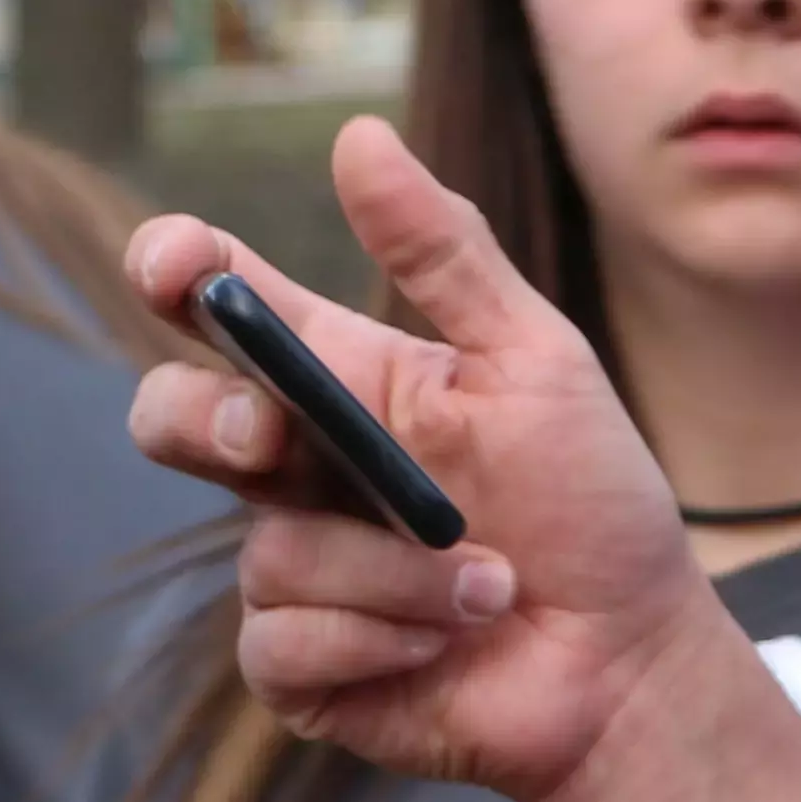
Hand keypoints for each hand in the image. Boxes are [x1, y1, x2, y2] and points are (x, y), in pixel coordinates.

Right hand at [123, 117, 718, 801]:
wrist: (628, 661)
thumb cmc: (590, 504)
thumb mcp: (533, 358)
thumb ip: (446, 252)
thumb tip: (357, 135)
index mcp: (342, 381)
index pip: (225, 310)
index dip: (174, 271)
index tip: (174, 263)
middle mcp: (297, 471)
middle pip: (172, 420)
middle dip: (201, 422)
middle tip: (265, 439)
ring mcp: (292, 572)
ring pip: (265, 552)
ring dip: (393, 573)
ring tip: (490, 582)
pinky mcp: (301, 667)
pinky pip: (278, 645)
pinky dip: (377, 638)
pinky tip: (446, 640)